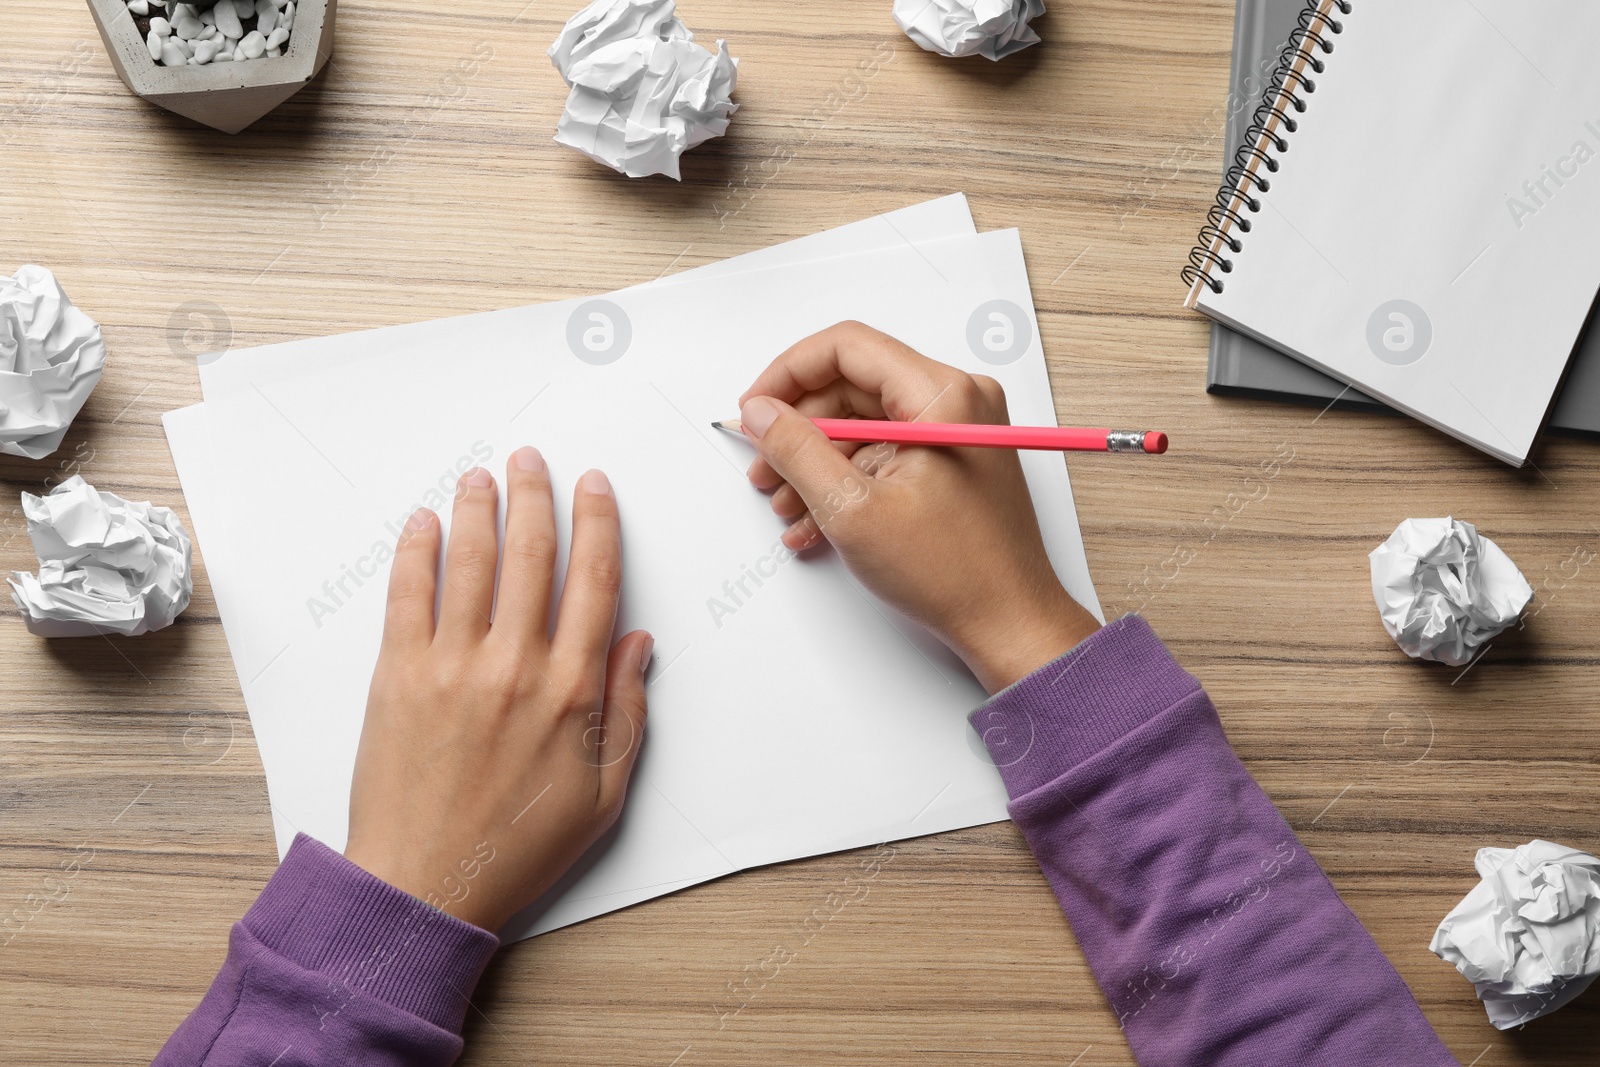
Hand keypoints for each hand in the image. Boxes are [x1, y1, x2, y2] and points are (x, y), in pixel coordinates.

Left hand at [344, 449, 651, 932]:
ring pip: (470, 563)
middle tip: (531, 459)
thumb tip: (638, 644)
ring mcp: (453, 667)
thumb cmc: (516, 849)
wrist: (424, 888)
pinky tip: (423, 523)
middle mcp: (516, 666)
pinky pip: (408, 596)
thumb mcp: (602, 795)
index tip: (594, 486)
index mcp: (572, 691)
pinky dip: (416, 551)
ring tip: (479, 474)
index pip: (593, 581)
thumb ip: (626, 713)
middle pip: (531, 556)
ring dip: (476, 509)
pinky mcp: (398, 677)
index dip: (596, 523)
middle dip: (535, 496)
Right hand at [737, 322, 1098, 692]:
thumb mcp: (853, 509)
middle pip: (851, 387)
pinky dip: (845, 483)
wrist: (1009, 624)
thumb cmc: (956, 573)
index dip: (789, 374)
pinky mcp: (949, 461)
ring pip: (860, 425)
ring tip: (785, 505)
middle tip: (762, 467)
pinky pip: (882, 454)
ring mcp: (954, 432)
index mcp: (942, 395)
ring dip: (815, 465)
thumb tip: (760, 412)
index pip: (847, 348)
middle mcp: (954, 401)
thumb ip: (796, 450)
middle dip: (799, 431)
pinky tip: (814, 523)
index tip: (754, 408)